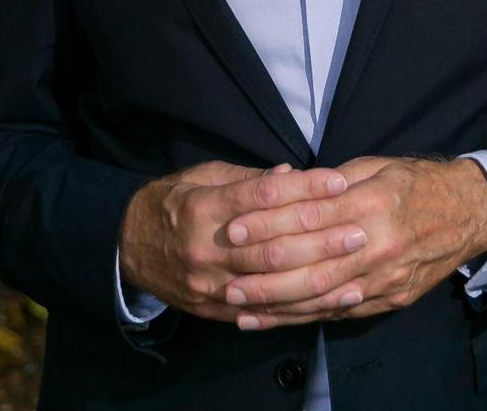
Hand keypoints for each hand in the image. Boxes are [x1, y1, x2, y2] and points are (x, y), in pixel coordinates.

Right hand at [118, 160, 361, 321]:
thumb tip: (290, 175)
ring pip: (272, 284)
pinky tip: (329, 302)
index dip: (304, 188)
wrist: (127, 248)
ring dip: (318, 277)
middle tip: (359, 228)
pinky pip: (262, 312)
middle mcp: (208, 249)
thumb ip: (246, 178)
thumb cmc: (170, 202)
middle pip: (273, 244)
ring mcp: (212, 285)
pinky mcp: (215, 310)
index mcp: (204, 207)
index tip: (339, 181)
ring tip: (356, 267)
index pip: (263, 197)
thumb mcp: (202, 176)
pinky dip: (297, 308)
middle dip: (320, 236)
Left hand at [221, 155, 486, 329]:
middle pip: (310, 263)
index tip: (235, 226)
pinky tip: (275, 320)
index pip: (309, 217)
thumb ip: (332, 183)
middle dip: (263, 272)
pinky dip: (303, 319)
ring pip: (321, 296)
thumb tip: (288, 189)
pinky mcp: (387, 300)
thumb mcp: (376, 167)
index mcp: (371, 203)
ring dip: (276, 304)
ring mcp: (383, 278)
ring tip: (239, 306)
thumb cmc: (416, 183)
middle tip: (226, 276)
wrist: (468, 214)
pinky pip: (339, 313)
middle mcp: (376, 245)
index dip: (269, 223)